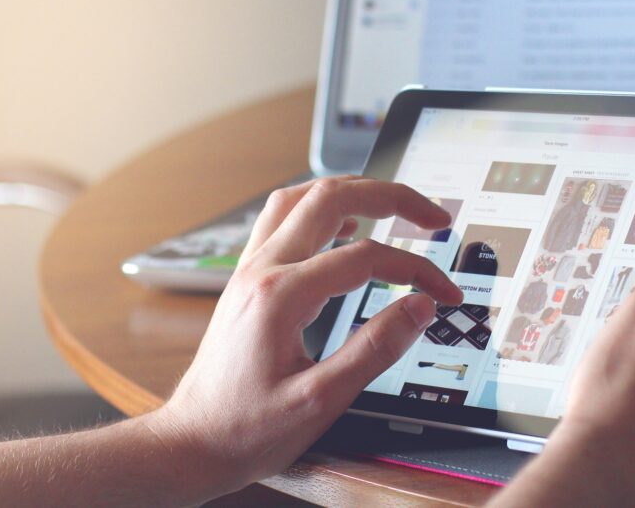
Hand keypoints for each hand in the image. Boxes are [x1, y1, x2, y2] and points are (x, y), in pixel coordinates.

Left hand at [151, 177, 462, 500]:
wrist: (192, 442)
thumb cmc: (246, 429)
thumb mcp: (320, 401)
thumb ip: (374, 350)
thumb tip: (418, 309)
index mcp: (280, 296)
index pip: (365, 257)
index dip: (415, 268)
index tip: (443, 292)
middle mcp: (261, 270)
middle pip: (330, 197)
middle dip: (390, 197)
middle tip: (432, 216)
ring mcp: (249, 269)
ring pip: (301, 197)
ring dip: (352, 192)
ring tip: (392, 204)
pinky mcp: (247, 280)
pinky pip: (282, 219)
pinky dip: (320, 209)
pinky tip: (343, 226)